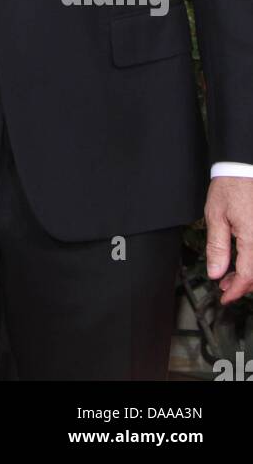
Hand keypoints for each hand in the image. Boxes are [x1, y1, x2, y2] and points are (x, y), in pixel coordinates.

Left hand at [204, 176, 252, 303]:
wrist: (245, 166)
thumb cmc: (231, 185)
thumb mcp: (215, 215)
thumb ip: (217, 247)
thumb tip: (216, 272)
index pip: (248, 276)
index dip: (236, 291)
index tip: (225, 297)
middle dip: (243, 285)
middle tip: (225, 285)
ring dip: (251, 274)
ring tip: (232, 273)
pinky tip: (245, 260)